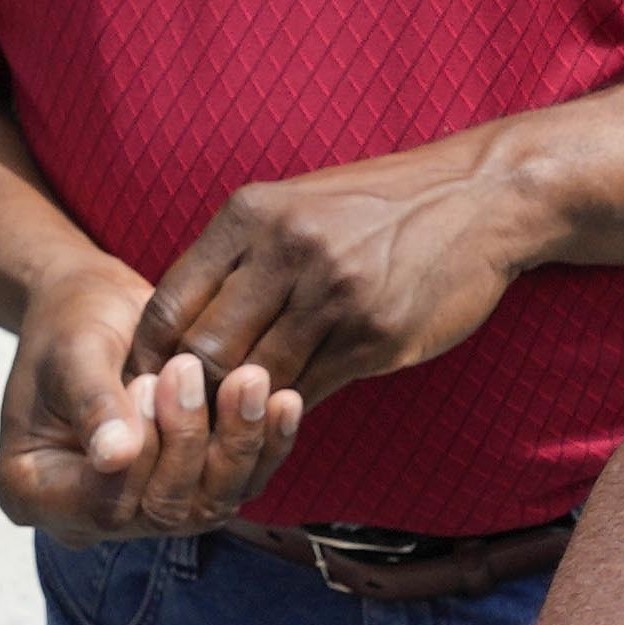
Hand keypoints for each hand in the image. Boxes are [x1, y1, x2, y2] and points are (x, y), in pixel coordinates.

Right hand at [0, 250, 305, 538]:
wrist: (99, 305)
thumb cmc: (69, 322)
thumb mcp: (71, 353)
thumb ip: (93, 403)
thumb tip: (115, 456)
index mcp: (36, 492)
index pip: (101, 504)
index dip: (138, 454)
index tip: (148, 381)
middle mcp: (93, 515)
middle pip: (161, 511)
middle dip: (189, 442)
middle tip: (194, 368)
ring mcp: (148, 505)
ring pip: (209, 504)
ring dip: (237, 443)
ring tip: (253, 380)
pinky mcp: (194, 484)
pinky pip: (240, 482)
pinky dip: (265, 444)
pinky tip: (283, 400)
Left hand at [145, 135, 546, 405]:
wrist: (480, 197)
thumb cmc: (379, 206)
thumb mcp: (296, 205)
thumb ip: (239, 257)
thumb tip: (180, 327)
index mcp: (251, 214)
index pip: (170, 304)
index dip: (148, 359)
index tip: (143, 388)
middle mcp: (286, 251)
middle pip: (204, 352)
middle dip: (189, 395)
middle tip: (185, 422)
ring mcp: (334, 295)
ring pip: (258, 381)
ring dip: (242, 411)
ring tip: (232, 427)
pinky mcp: (378, 335)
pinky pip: (313, 391)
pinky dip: (292, 410)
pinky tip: (285, 415)